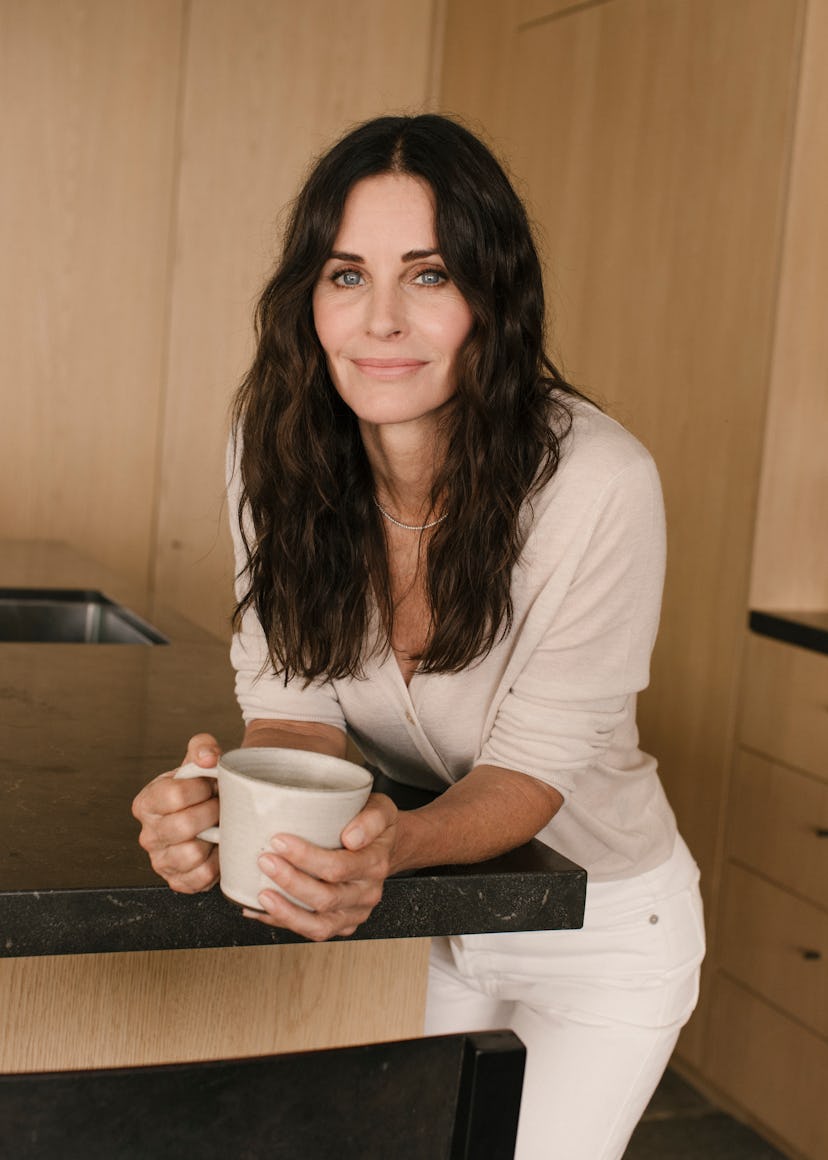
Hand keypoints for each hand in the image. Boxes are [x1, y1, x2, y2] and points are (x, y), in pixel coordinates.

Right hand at [131, 733, 221, 893]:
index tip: (212, 785)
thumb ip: (202, 748)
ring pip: (191, 854)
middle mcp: (148, 834)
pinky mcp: (178, 881)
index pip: (174, 794)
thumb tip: (207, 757)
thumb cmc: (203, 788)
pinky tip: (218, 848)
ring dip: (213, 838)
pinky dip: (217, 863)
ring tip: (219, 826)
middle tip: (221, 806)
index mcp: (146, 802)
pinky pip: (201, 877)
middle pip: (183, 825)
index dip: (201, 789)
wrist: (213, 814)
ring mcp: (160, 861)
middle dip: (211, 812)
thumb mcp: (200, 761)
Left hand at [246, 793, 398, 940]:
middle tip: (264, 861)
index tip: (279, 841)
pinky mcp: (343, 925)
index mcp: (375, 864)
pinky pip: (314, 931)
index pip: (338, 867)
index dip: (306, 857)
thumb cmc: (376, 826)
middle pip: (326, 898)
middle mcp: (367, 893)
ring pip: (320, 925)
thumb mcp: (382, 809)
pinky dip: (285, 922)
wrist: (388, 848)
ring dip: (287, 912)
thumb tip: (351, 837)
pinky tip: (263, 910)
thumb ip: (371, 819)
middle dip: (290, 882)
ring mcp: (355, 913)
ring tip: (262, 894)